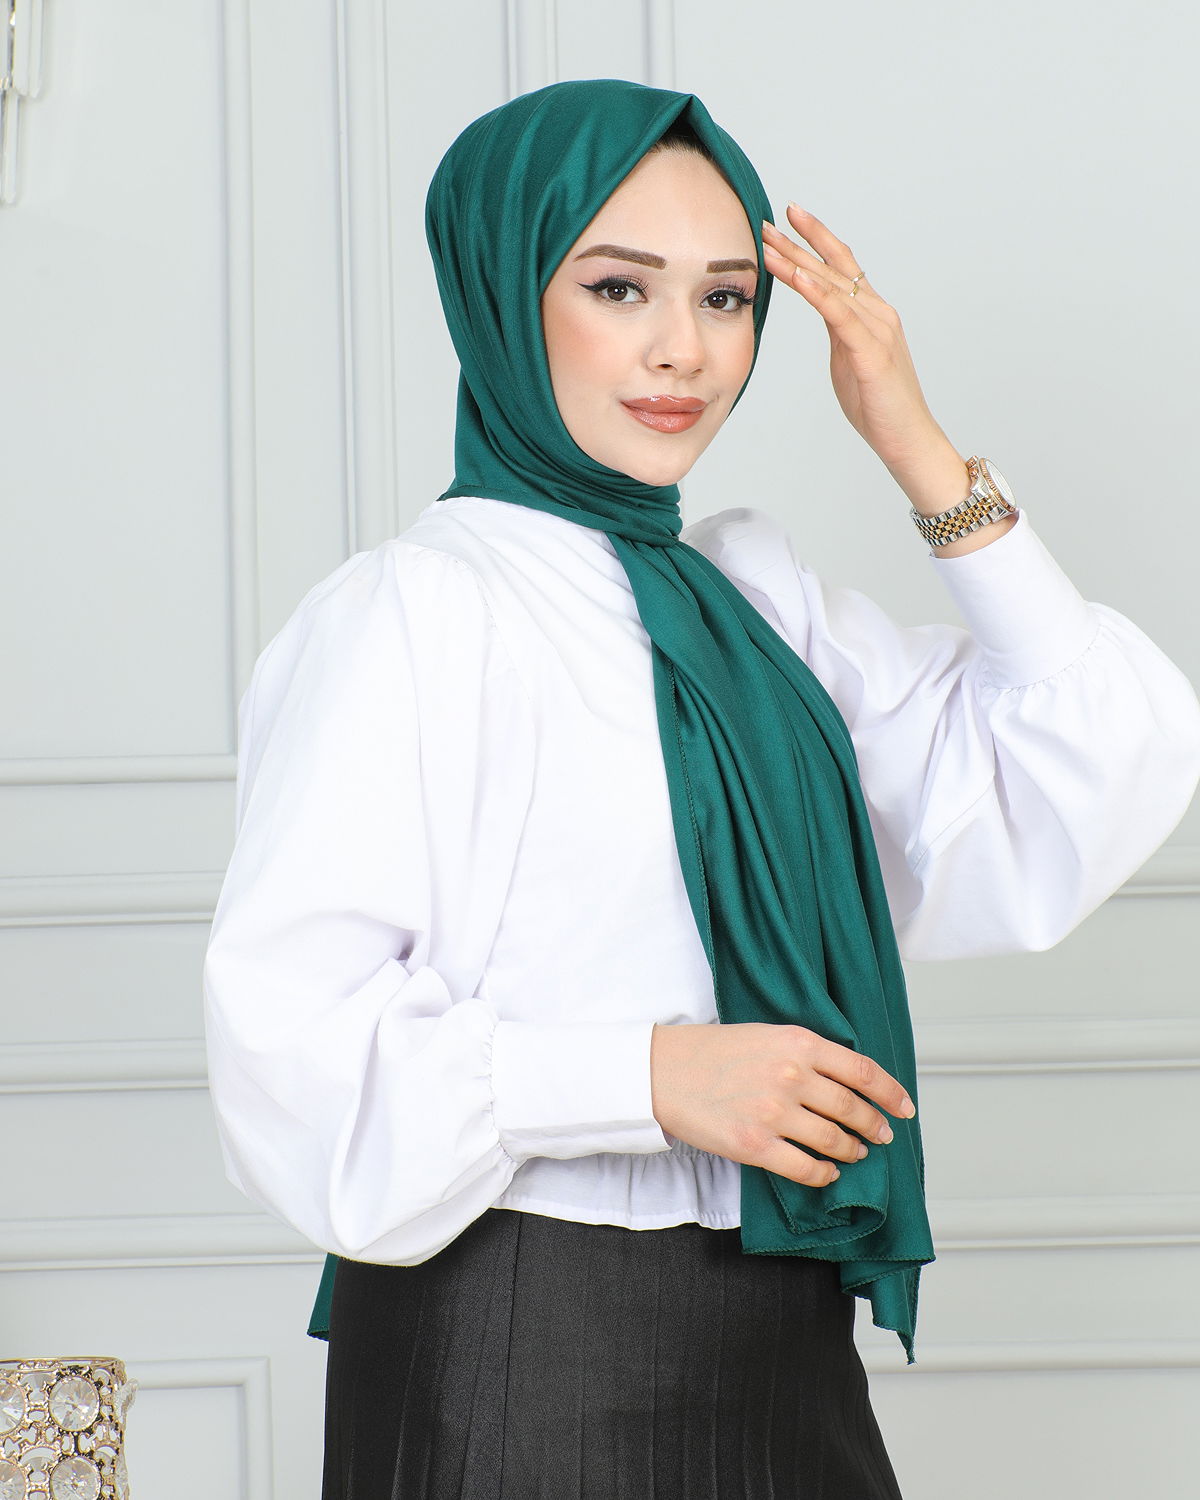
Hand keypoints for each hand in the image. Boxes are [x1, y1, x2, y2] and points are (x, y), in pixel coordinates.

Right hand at [649, 1021, 914, 1188]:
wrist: (662, 1070)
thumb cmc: (711, 1051)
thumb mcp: (765, 1034)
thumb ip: (806, 1052)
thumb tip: (845, 1080)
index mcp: (798, 1042)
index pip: (863, 1070)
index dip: (891, 1092)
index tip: (904, 1108)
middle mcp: (792, 1076)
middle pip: (853, 1108)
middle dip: (874, 1126)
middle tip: (882, 1135)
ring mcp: (774, 1112)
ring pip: (834, 1140)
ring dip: (852, 1150)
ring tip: (855, 1153)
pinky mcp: (755, 1145)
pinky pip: (805, 1168)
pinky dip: (824, 1174)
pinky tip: (827, 1172)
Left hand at [761, 205, 967, 513]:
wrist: (907, 438)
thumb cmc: (878, 404)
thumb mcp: (849, 358)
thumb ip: (838, 330)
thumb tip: (820, 308)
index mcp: (872, 314)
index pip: (842, 266)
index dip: (817, 238)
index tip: (790, 217)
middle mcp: (878, 313)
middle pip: (834, 268)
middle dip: (798, 244)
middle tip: (767, 221)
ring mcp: (877, 330)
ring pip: (834, 286)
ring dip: (799, 263)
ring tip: (770, 245)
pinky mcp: (872, 352)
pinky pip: (840, 315)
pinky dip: (818, 292)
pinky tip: (799, 275)